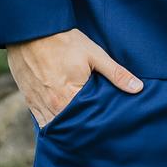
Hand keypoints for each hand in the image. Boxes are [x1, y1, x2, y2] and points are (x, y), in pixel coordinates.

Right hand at [7, 28, 141, 127]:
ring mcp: (38, 104)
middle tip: (96, 135)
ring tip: (81, 133)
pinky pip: (41, 121)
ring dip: (66, 130)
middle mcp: (52, 105)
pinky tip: (63, 124)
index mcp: (69, 97)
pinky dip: (52, 125)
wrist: (31, 30)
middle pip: (70, 129)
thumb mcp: (94, 54)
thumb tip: (137, 88)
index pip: (86, 123)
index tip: (107, 130)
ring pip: (54, 128)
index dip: (97, 127)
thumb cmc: (64, 41)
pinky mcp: (29, 100)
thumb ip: (116, 73)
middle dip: (82, 132)